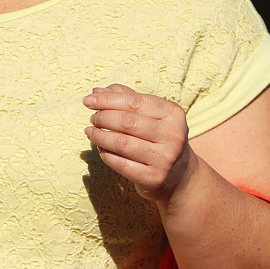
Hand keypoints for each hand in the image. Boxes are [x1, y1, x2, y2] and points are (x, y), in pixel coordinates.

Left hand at [85, 84, 195, 203]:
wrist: (180, 176)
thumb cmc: (160, 139)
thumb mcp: (152, 116)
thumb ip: (128, 99)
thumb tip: (97, 90)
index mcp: (173, 114)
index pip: (135, 102)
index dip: (108, 100)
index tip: (88, 100)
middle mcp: (172, 135)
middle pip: (127, 122)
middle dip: (103, 118)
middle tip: (93, 119)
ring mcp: (164, 158)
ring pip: (121, 143)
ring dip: (99, 136)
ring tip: (91, 132)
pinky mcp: (153, 177)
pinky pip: (120, 163)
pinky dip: (105, 154)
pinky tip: (101, 148)